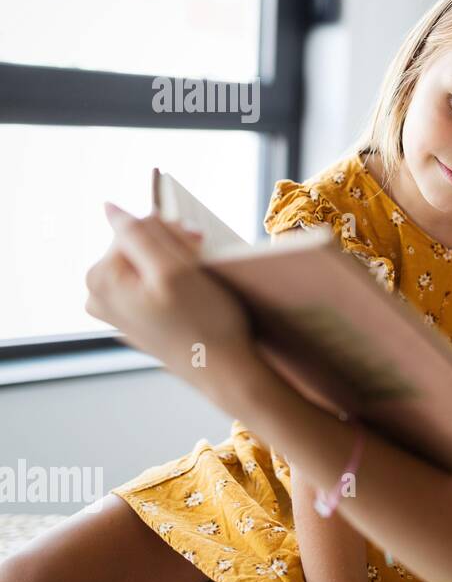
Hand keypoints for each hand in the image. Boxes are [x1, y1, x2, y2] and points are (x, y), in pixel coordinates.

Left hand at [85, 203, 254, 387]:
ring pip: (147, 264)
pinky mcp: (134, 322)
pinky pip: (151, 286)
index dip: (171, 233)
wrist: (224, 372)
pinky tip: (191, 302)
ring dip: (175, 265)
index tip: (197, 248)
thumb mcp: (175, 269)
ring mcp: (114, 312)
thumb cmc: (204, 323)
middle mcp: (97, 295)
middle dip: (172, 249)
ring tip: (197, 285)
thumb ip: (139, 234)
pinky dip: (172, 285)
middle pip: (137, 246)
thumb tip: (109, 208)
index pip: (134, 227)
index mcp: (101, 278)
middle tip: (200, 266)